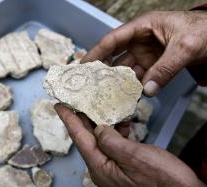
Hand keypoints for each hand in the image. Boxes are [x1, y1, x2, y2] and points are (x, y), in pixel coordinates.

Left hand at [55, 104, 204, 186]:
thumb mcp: (134, 157)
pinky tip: (122, 124)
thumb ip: (111, 141)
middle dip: (81, 118)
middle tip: (76, 101)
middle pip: (87, 138)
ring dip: (101, 123)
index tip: (59, 105)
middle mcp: (103, 168)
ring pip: (101, 140)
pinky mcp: (124, 167)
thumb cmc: (163, 182)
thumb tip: (97, 128)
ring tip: (101, 107)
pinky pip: (113, 145)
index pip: (79, 138)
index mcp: (101, 167)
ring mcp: (113, 168)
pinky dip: (115, 132)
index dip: (68, 119)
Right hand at [82, 11, 206, 95]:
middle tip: (90, 85)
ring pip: (126, 70)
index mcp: (142, 26)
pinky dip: (133, 87)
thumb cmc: (204, 31)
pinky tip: (127, 97)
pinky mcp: (153, 65)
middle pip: (115, 56)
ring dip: (118, 82)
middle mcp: (139, 40)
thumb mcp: (185, 47)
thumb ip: (166, 69)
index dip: (96, 53)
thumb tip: (147, 91)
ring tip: (106, 96)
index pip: (112, 40)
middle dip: (103, 70)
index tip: (83, 66)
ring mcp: (146, 54)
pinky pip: (140, 77)